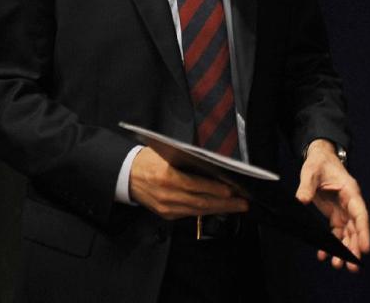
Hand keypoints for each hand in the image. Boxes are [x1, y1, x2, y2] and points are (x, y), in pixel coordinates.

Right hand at [129, 146, 247, 218]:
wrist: (127, 175)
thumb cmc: (149, 160)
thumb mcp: (169, 155)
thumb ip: (189, 161)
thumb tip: (215, 167)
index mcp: (167, 176)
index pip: (196, 185)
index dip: (215, 190)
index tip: (232, 190)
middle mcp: (167, 194)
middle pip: (200, 202)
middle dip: (225, 204)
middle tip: (242, 202)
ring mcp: (166, 207)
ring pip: (197, 210)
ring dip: (219, 208)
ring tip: (236, 206)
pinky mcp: (166, 214)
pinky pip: (190, 213)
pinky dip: (206, 210)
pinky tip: (218, 207)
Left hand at [296, 139, 369, 271]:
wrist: (320, 159)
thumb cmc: (319, 163)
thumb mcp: (311, 171)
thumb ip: (306, 186)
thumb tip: (301, 200)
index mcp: (350, 191)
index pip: (360, 214)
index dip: (364, 231)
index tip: (365, 248)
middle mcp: (350, 203)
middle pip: (356, 228)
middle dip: (355, 247)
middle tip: (352, 266)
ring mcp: (343, 210)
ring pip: (348, 233)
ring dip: (344, 249)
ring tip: (338, 265)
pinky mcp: (335, 214)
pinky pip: (336, 232)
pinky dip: (331, 244)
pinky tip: (324, 255)